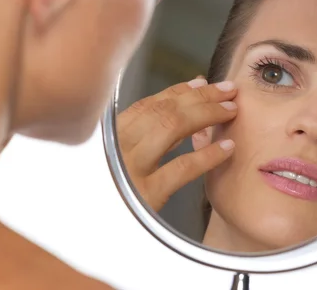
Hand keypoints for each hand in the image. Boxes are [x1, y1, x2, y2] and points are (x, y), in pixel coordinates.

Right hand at [117, 77, 237, 211]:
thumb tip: (182, 107)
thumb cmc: (109, 193)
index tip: (202, 83)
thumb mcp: (118, 161)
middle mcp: (116, 146)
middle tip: (227, 90)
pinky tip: (227, 148)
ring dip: (206, 114)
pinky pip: (181, 168)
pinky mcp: (145, 194)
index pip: (147, 104)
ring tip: (231, 111)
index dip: (178, 91)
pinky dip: (207, 155)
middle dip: (200, 96)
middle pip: (163, 110)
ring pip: (171, 127)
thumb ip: (146, 137)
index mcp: (108, 136)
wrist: (86, 233)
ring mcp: (129, 169)